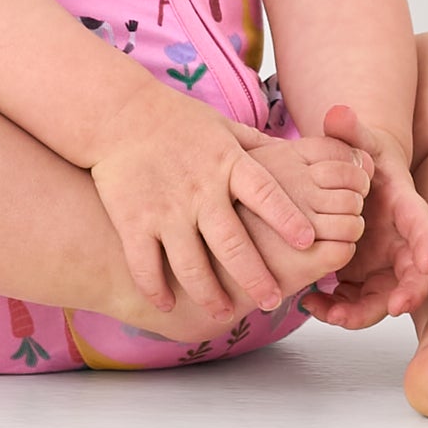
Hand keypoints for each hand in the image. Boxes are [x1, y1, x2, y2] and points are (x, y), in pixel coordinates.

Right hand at [90, 91, 318, 322]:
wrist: (118, 114)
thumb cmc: (177, 120)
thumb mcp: (223, 127)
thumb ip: (257, 148)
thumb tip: (295, 158)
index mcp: (226, 162)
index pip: (264, 192)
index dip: (286, 217)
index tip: (309, 243)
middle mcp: (199, 189)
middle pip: (232, 242)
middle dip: (254, 276)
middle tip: (271, 301)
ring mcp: (165, 208)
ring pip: (191, 265)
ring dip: (208, 294)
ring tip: (223, 312)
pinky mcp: (133, 221)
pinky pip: (145, 266)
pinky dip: (156, 290)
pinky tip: (166, 304)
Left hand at [298, 104, 427, 329]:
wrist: (354, 178)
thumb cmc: (361, 156)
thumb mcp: (357, 139)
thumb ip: (348, 128)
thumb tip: (337, 112)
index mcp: (405, 206)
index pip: (423, 226)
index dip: (427, 244)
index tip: (426, 262)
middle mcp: (401, 241)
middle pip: (413, 274)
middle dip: (407, 293)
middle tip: (394, 307)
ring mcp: (383, 262)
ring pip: (383, 297)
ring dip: (363, 311)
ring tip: (331, 313)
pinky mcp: (362, 275)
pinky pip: (356, 302)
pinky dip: (339, 309)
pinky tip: (312, 303)